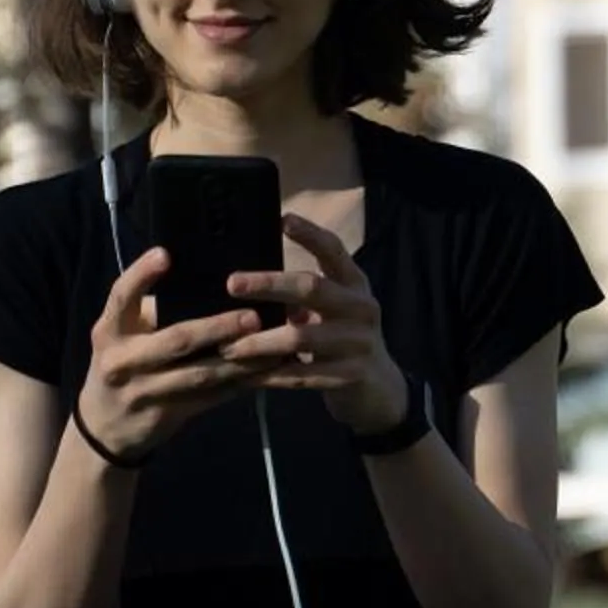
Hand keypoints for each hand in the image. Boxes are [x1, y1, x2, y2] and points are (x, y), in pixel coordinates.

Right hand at [73, 247, 275, 465]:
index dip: (141, 274)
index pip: (121, 297)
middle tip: (252, 316)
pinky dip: (239, 383)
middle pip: (175, 340)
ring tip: (272, 345)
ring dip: (239, 361)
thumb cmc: (122, 363)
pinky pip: (210, 397)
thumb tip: (205, 280)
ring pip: (200, 374)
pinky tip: (265, 371)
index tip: (166, 254)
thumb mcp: (121, 335)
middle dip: (216, 328)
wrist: (105, 426)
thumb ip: (150, 312)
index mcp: (109, 331)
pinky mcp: (167, 414)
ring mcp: (144, 391)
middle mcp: (122, 360)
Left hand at [219, 212, 409, 435]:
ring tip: (228, 348)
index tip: (283, 219)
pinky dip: (273, 376)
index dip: (310, 234)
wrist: (379, 389)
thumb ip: (303, 294)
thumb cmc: (343, 339)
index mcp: (354, 284)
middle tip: (232, 283)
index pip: (334, 250)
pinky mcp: (351, 376)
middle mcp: (361, 307)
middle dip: (269, 284)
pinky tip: (247, 378)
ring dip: (261, 342)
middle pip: (312, 288)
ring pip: (302, 338)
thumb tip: (247, 280)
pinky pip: (304, 376)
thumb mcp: (333, 310)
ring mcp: (359, 342)